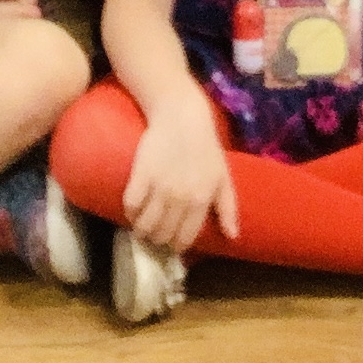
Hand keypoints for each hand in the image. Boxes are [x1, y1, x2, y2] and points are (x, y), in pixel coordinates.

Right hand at [122, 106, 238, 252]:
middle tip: (155, 234)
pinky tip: (133, 210)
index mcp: (201, 200)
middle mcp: (180, 198)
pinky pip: (131, 205)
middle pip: (163, 234)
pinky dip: (129, 212)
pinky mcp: (141, 174)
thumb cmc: (206, 148)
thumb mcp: (223, 177)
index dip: (176, 245)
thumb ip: (228, 208)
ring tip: (141, 227)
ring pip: (145, 224)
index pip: (185, 238)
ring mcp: (159, 187)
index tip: (171, 243)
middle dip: (158, 238)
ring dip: (142, 230)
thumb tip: (232, 236)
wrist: (182, 117)